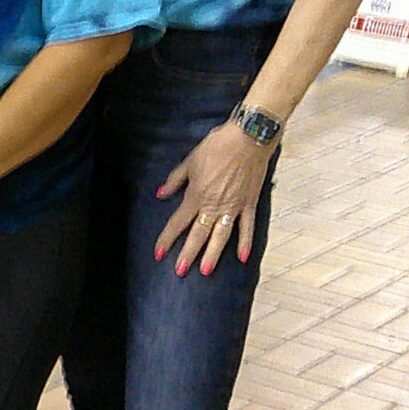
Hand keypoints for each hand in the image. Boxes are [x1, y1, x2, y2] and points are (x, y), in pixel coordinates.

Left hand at [153, 121, 274, 275]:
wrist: (247, 138)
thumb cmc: (217, 146)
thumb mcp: (190, 161)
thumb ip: (175, 180)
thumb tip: (161, 194)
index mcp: (197, 195)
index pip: (178, 222)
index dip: (167, 238)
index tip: (159, 253)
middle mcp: (214, 205)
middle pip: (198, 234)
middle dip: (188, 254)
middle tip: (180, 271)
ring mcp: (234, 207)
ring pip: (221, 236)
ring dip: (213, 254)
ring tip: (206, 271)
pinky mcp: (250, 204)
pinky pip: (247, 228)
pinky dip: (245, 243)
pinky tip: (242, 258)